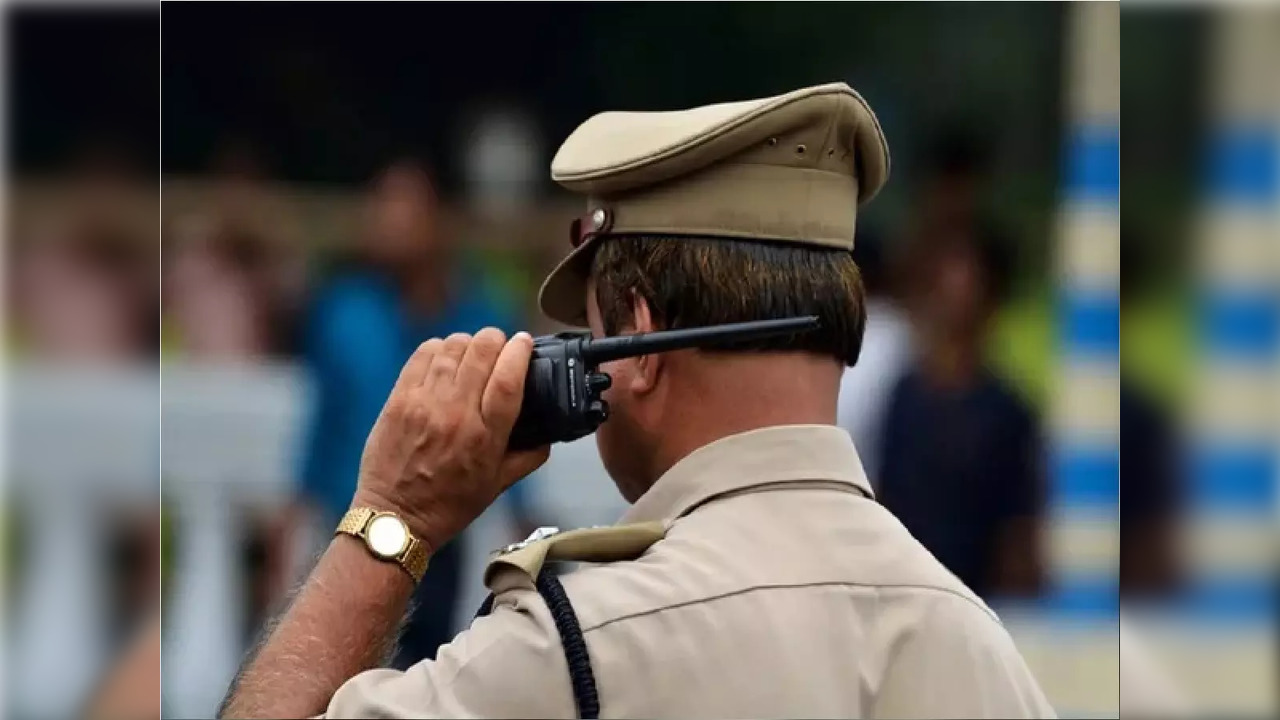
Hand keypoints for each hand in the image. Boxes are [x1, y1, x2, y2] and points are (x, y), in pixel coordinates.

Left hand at [351, 328, 550, 554]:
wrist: (395, 517)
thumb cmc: (448, 505)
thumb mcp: (498, 486)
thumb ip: (529, 457)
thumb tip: (548, 435)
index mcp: (485, 437)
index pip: (508, 378)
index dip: (520, 351)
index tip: (525, 342)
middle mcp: (455, 415)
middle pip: (482, 352)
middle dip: (496, 340)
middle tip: (500, 346)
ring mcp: (423, 404)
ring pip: (453, 347)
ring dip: (469, 343)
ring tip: (473, 352)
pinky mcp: (399, 399)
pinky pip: (423, 355)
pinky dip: (439, 348)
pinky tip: (446, 358)